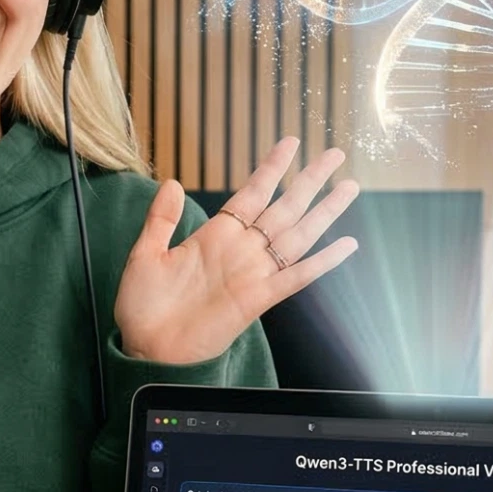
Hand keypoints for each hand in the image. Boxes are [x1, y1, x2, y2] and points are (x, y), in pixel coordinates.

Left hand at [115, 136, 358, 365]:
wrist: (146, 348)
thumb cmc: (143, 306)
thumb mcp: (145, 254)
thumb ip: (161, 219)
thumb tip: (171, 183)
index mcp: (215, 236)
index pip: (252, 193)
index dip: (272, 168)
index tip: (291, 143)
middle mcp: (240, 251)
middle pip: (284, 208)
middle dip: (310, 181)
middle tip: (335, 154)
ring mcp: (252, 274)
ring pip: (297, 236)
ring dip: (324, 212)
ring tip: (349, 187)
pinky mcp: (257, 300)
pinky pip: (296, 277)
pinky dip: (322, 262)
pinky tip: (346, 245)